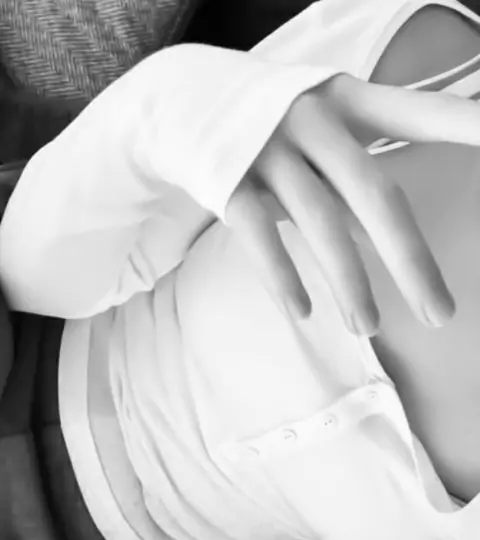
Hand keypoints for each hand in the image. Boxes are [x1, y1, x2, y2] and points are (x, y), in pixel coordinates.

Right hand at [226, 74, 479, 335]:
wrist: (185, 99)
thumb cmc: (272, 127)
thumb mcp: (322, 136)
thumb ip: (355, 182)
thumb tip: (391, 241)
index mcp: (347, 100)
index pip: (416, 114)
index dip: (463, 126)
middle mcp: (313, 118)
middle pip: (372, 191)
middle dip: (409, 258)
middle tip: (438, 313)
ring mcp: (267, 147)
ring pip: (318, 221)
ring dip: (348, 281)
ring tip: (368, 327)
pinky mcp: (226, 177)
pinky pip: (257, 233)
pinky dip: (281, 276)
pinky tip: (301, 312)